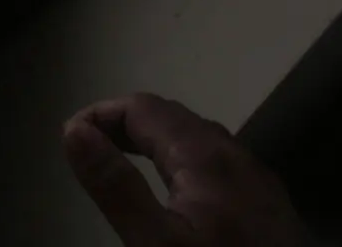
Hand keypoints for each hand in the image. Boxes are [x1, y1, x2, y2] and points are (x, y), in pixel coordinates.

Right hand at [62, 95, 307, 246]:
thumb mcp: (156, 243)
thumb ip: (116, 187)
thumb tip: (76, 132)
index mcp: (206, 155)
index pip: (144, 108)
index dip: (101, 114)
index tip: (70, 138)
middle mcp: (238, 157)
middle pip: (174, 118)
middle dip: (127, 124)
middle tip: (91, 147)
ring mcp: (259, 182)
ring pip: (202, 141)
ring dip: (157, 141)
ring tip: (125, 161)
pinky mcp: (271, 208)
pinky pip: (222, 166)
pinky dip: (186, 162)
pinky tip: (182, 192)